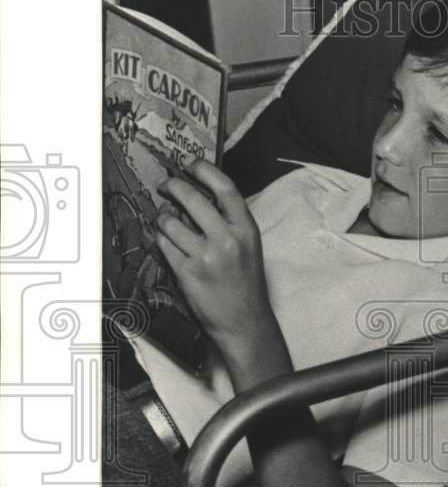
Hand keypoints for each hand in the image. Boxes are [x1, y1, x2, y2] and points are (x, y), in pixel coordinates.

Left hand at [155, 161, 271, 355]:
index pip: (225, 188)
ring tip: (167, 223)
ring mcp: (205, 256)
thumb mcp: (248, 247)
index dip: (204, 170)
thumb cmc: (245, 284)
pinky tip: (167, 243)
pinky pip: (163, 244)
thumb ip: (229, 222)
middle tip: (166, 185)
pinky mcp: (187, 272)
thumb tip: (198, 195)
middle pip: (191, 198)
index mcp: (246, 230)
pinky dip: (161, 240)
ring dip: (163, 218)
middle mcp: (227, 239)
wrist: (244, 322)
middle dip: (173, 186)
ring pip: (170, 221)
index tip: (189, 164)